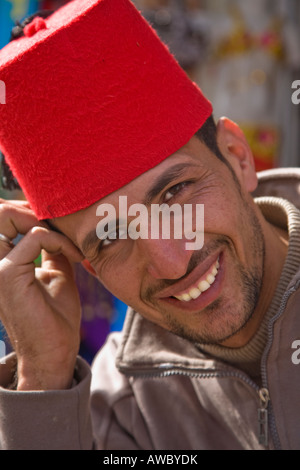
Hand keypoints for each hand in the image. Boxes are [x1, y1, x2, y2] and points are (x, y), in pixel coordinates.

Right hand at [0, 199, 83, 389]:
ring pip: (6, 215)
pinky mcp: (6, 274)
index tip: (63, 223)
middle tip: (62, 221)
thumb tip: (60, 227)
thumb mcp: (57, 274)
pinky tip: (74, 254)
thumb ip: (53, 249)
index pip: (5, 217)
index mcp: (3, 261)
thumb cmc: (56, 318)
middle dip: (33, 207)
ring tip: (67, 235)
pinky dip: (58, 240)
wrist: (55, 352)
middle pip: (0, 211)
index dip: (32, 210)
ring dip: (42, 218)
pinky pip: (35, 237)